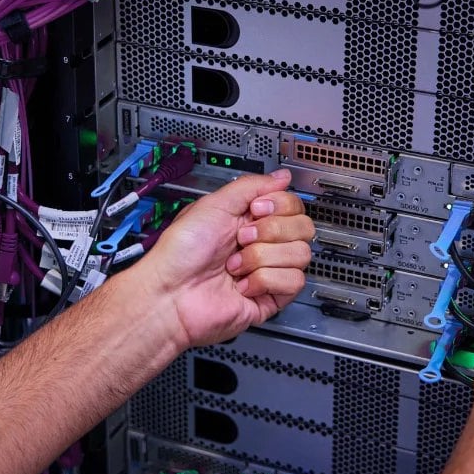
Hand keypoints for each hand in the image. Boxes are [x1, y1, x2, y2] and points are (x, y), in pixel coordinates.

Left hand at [134, 169, 313, 349]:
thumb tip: (282, 176)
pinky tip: (242, 285)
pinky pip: (293, 282)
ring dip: (261, 258)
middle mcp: (262, 243)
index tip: (255, 210)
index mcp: (250, 219)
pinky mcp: (270, 297)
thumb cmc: (180, 252)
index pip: (293, 205)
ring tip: (235, 265)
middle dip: (270, 232)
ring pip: (300, 255)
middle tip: (242, 239)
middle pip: (303, 228)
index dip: (279, 205)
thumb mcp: (213, 204)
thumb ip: (251, 185)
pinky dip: (264, 281)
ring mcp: (267, 270)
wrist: (170, 294)